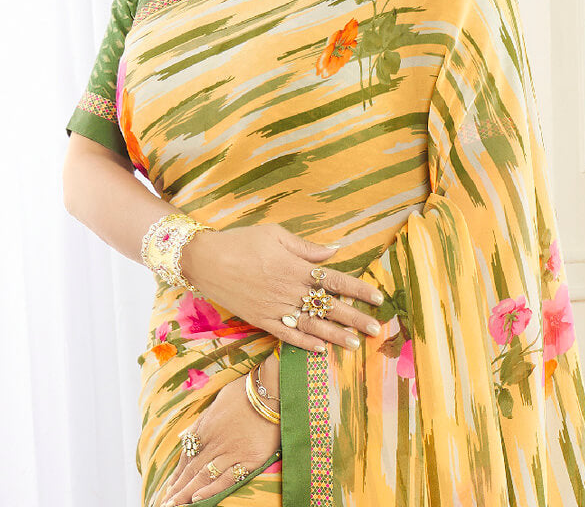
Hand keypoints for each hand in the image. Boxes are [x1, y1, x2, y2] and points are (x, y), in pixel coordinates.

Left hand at [161, 370, 278, 505]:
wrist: (270, 390)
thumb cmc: (245, 392)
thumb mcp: (217, 402)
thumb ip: (202, 421)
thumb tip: (188, 435)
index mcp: (206, 427)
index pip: (187, 455)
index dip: (177, 473)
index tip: (170, 487)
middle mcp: (215, 441)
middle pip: (192, 469)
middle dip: (178, 488)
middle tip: (166, 503)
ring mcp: (231, 452)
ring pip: (204, 476)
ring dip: (187, 493)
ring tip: (176, 505)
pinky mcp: (249, 459)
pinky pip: (227, 478)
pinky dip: (212, 490)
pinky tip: (198, 499)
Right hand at [181, 223, 384, 352]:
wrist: (206, 259)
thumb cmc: (242, 241)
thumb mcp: (276, 234)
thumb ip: (307, 247)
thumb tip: (335, 251)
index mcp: (296, 267)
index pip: (335, 281)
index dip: (358, 290)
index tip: (378, 298)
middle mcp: (289, 290)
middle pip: (329, 306)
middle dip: (355, 318)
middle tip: (376, 329)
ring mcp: (275, 308)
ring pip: (312, 325)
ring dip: (335, 336)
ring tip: (355, 344)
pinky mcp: (261, 319)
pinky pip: (287, 335)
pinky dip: (305, 342)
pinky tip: (321, 349)